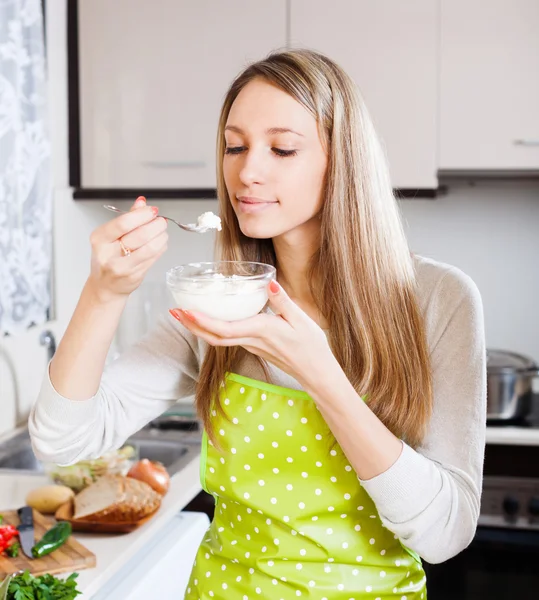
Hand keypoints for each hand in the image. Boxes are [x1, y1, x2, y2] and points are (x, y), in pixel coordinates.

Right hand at [88, 196, 167, 301]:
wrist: (105, 286)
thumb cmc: (108, 258)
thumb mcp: (111, 236)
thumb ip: (127, 218)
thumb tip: (142, 202)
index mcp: (100, 238)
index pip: (123, 223)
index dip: (142, 215)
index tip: (153, 210)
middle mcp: (108, 253)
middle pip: (140, 235)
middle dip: (156, 225)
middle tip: (161, 221)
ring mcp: (122, 267)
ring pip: (150, 247)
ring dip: (161, 237)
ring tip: (162, 232)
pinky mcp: (134, 276)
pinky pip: (154, 258)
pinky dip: (161, 247)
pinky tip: (160, 243)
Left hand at [170, 280, 337, 390]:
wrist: (317, 372)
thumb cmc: (312, 346)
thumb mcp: (301, 319)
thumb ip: (283, 301)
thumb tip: (269, 283)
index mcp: (261, 331)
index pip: (225, 328)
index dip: (202, 321)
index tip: (186, 311)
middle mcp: (252, 340)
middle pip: (214, 336)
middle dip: (192, 325)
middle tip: (173, 310)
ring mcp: (252, 345)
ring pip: (218, 339)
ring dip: (199, 328)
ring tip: (184, 314)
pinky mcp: (254, 346)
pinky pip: (227, 339)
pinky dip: (213, 329)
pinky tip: (209, 319)